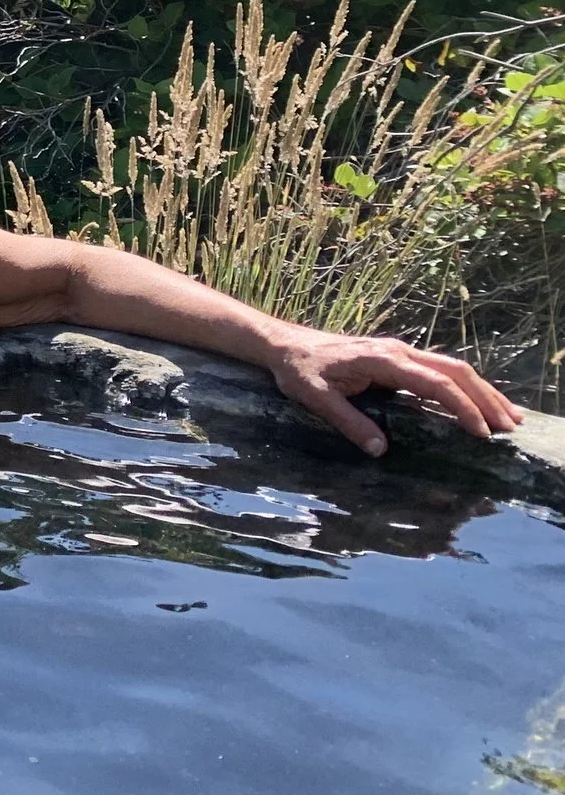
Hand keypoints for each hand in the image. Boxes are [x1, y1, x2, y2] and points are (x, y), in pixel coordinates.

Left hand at [264, 330, 525, 455]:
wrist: (284, 344)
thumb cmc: (298, 371)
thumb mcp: (315, 398)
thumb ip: (348, 422)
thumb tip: (380, 450)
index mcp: (383, 360)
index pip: (435, 384)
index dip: (462, 407)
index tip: (482, 432)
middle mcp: (398, 351)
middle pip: (455, 371)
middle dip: (486, 398)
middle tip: (510, 428)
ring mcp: (399, 351)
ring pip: (452, 367)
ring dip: (482, 390)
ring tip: (509, 416)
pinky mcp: (397, 357)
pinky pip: (440, 369)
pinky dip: (464, 385)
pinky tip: (477, 401)